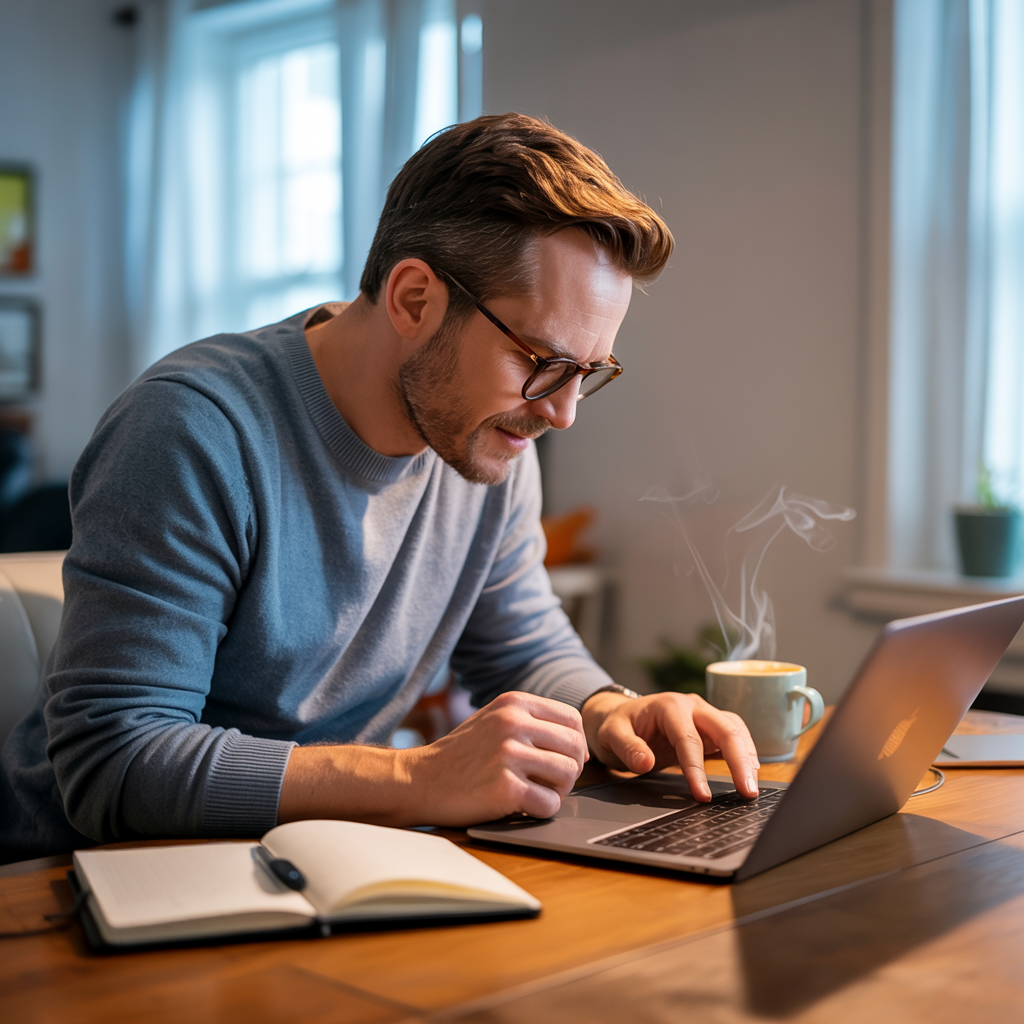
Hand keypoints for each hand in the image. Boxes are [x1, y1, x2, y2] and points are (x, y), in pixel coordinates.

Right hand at [402, 691, 588, 823]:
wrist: (419, 780)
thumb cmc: (461, 754)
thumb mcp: (494, 721)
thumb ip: (533, 724)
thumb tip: (580, 749)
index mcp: (513, 703)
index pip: (572, 720)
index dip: (574, 744)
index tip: (560, 760)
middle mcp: (513, 723)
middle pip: (574, 747)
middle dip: (570, 769)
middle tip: (549, 782)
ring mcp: (508, 755)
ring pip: (568, 775)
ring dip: (559, 791)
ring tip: (536, 793)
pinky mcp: (504, 789)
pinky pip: (549, 805)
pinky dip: (542, 811)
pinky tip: (523, 807)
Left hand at [581, 690, 759, 800]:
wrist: (622, 715)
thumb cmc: (618, 725)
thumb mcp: (610, 734)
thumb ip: (627, 747)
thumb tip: (645, 763)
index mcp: (669, 706)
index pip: (689, 739)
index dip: (697, 769)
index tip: (702, 796)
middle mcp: (692, 706)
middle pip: (725, 729)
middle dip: (739, 761)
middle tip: (747, 792)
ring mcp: (704, 714)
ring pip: (735, 729)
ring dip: (748, 757)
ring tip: (752, 787)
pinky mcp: (709, 727)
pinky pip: (734, 735)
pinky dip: (746, 752)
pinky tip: (750, 773)